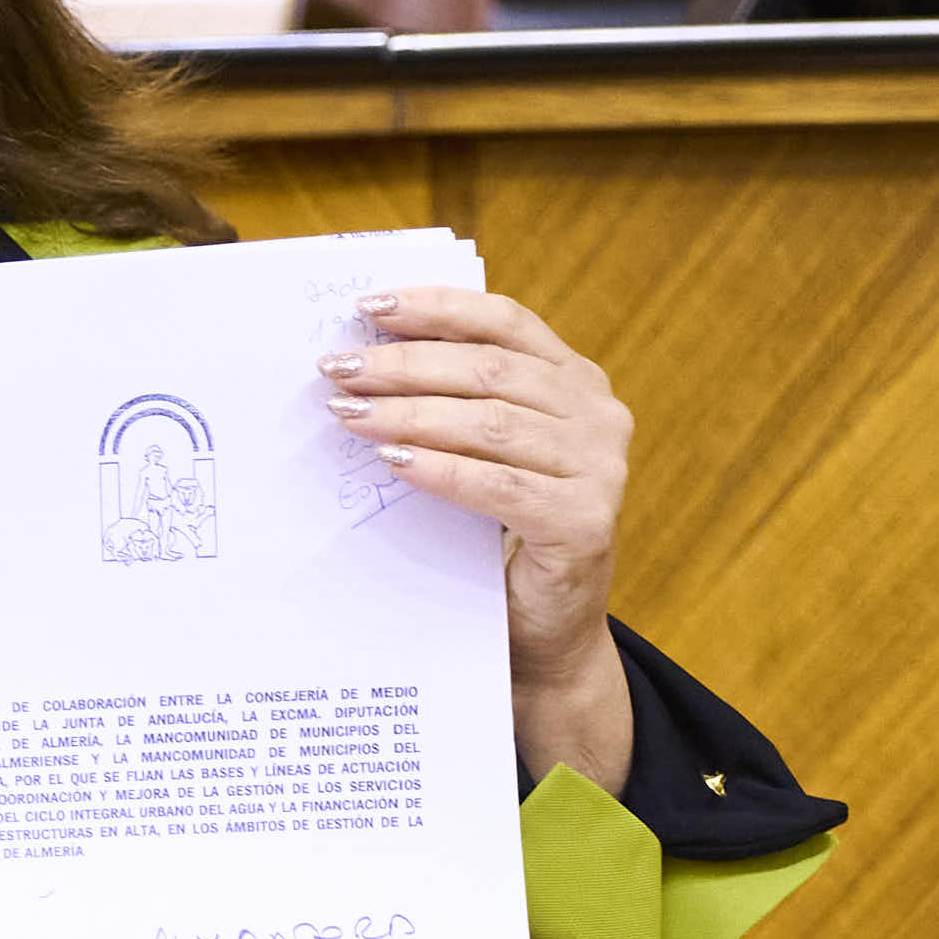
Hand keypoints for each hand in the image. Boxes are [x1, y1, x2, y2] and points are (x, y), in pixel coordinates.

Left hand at [324, 283, 635, 793]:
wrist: (544, 631)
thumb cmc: (501, 533)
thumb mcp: (484, 451)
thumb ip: (453, 402)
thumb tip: (364, 357)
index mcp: (576, 381)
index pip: (504, 321)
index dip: (435, 307)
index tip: (367, 306)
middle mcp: (598, 415)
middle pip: (489, 369)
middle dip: (405, 365)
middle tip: (338, 369)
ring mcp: (600, 468)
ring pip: (491, 423)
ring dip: (410, 414)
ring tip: (349, 413)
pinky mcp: (585, 522)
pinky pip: (498, 485)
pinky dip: (441, 469)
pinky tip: (394, 461)